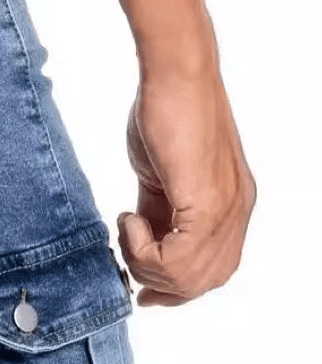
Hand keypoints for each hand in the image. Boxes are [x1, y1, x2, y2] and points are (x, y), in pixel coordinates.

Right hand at [117, 65, 255, 306]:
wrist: (176, 76)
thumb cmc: (168, 112)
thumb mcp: (163, 177)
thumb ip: (160, 212)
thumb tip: (146, 242)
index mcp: (232, 207)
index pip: (212, 272)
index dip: (174, 287)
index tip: (142, 287)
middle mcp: (236, 212)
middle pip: (202, 282)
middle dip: (156, 279)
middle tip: (128, 249)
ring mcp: (225, 209)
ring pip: (188, 278)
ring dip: (145, 263)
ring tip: (128, 226)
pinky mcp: (206, 202)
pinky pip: (175, 258)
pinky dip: (141, 248)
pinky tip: (129, 216)